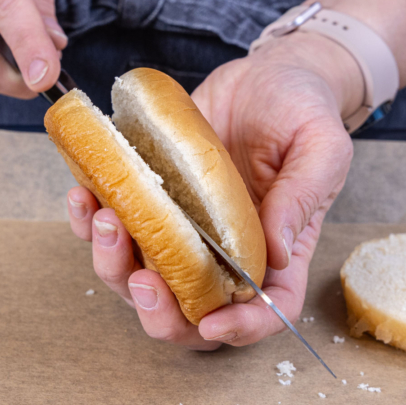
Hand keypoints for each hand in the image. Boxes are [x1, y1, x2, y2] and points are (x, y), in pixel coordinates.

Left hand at [67, 33, 361, 349]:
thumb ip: (302, 197)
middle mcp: (226, 252)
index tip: (213, 323)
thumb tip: (275, 252)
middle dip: (161, 313)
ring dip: (114, 266)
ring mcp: (185, 230)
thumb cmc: (302, 108)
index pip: (267, 310)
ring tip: (105, 220)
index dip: (242, 329)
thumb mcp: (321, 145)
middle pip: (192, 312)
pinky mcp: (154, 200)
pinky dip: (89, 222)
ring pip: (141, 277)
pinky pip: (115, 228)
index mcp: (277, 250)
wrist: (265, 75)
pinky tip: (84, 195)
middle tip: (144, 281)